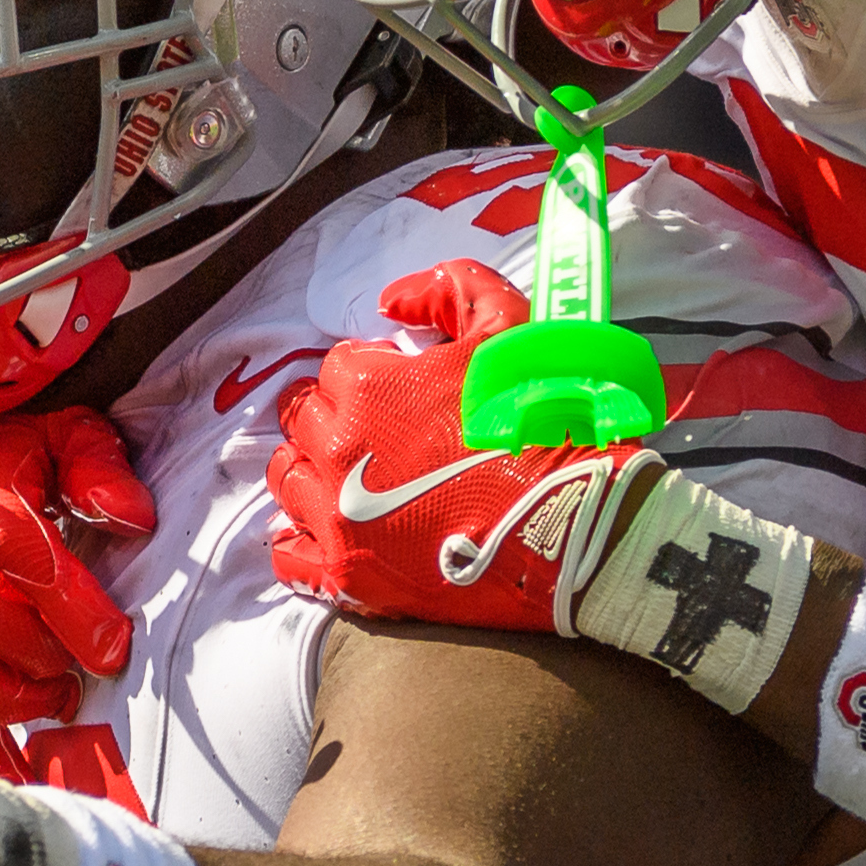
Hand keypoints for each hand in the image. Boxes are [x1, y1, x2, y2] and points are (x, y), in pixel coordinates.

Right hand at [0, 407, 158, 724]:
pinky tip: (11, 763)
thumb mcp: (68, 430)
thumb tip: (133, 518)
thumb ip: (100, 467)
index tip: (115, 648)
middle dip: (36, 658)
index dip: (70, 611)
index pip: (20, 558)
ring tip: (56, 704)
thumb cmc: (18, 437)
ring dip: (1, 696)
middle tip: (82, 676)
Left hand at [265, 264, 655, 632]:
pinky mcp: (348, 574)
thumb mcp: (510, 329)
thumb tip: (391, 301)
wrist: (574, 526)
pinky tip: (329, 532)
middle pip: (307, 420)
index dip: (373, 374)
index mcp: (368, 388)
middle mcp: (338, 450)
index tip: (404, 393)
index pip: (339, 367)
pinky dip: (300, 540)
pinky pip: (291, 555)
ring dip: (315, 470)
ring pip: (291, 480)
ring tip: (354, 478)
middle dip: (338, 417)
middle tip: (382, 433)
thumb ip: (450, 291)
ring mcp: (338, 518)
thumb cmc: (545, 425)